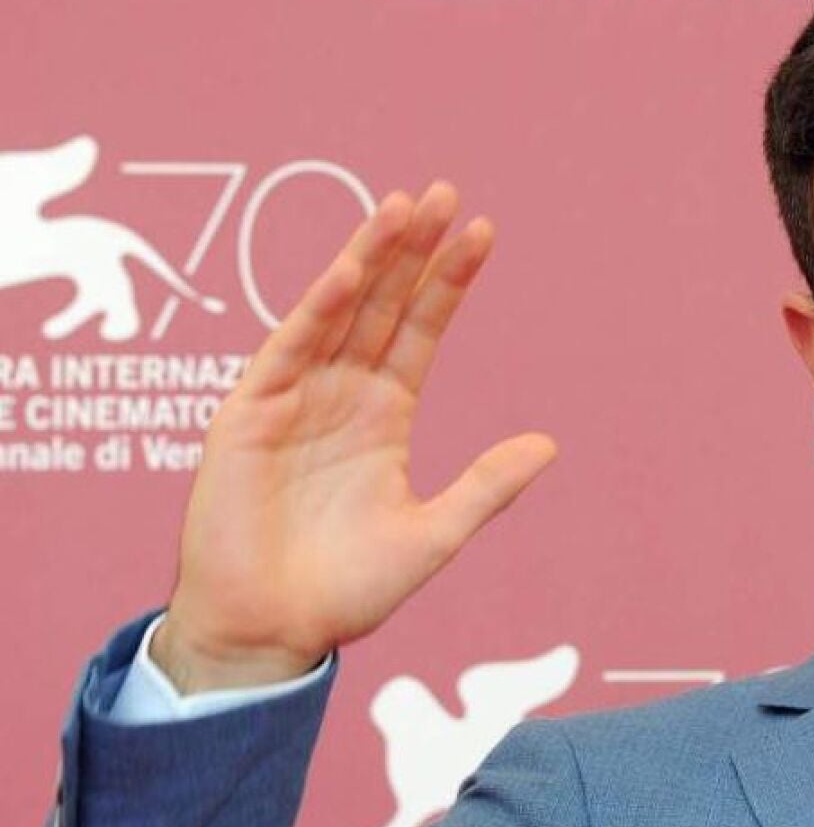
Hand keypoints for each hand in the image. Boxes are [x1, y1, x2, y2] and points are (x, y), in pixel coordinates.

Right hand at [153, 182, 557, 692]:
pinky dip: (316, 312)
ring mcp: (293, 398)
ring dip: (367, 260)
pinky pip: (286, 352)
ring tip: (402, 206)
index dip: (449, 282)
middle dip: (413, 251)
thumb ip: (487, 487)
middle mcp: (340, 395)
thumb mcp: (433, 534)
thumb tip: (551, 444)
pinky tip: (349, 274)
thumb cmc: (345, 591)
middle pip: (383, 306)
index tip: (484, 231)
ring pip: (336, 314)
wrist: (272, 633)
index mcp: (383, 416)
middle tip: (445, 193)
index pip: (422, 331)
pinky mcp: (248, 416)